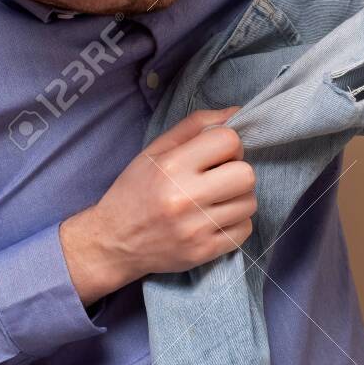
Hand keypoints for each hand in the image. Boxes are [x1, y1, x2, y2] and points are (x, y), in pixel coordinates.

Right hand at [60, 106, 255, 303]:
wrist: (114, 242)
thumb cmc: (135, 190)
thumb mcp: (155, 151)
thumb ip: (195, 126)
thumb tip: (237, 112)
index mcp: (172, 166)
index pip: (229, 140)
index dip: (229, 144)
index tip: (217, 154)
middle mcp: (185, 197)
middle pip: (246, 174)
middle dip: (237, 172)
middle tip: (219, 178)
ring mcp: (196, 228)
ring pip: (249, 203)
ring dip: (238, 198)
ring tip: (215, 199)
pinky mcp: (204, 251)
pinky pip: (244, 230)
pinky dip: (235, 223)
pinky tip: (215, 220)